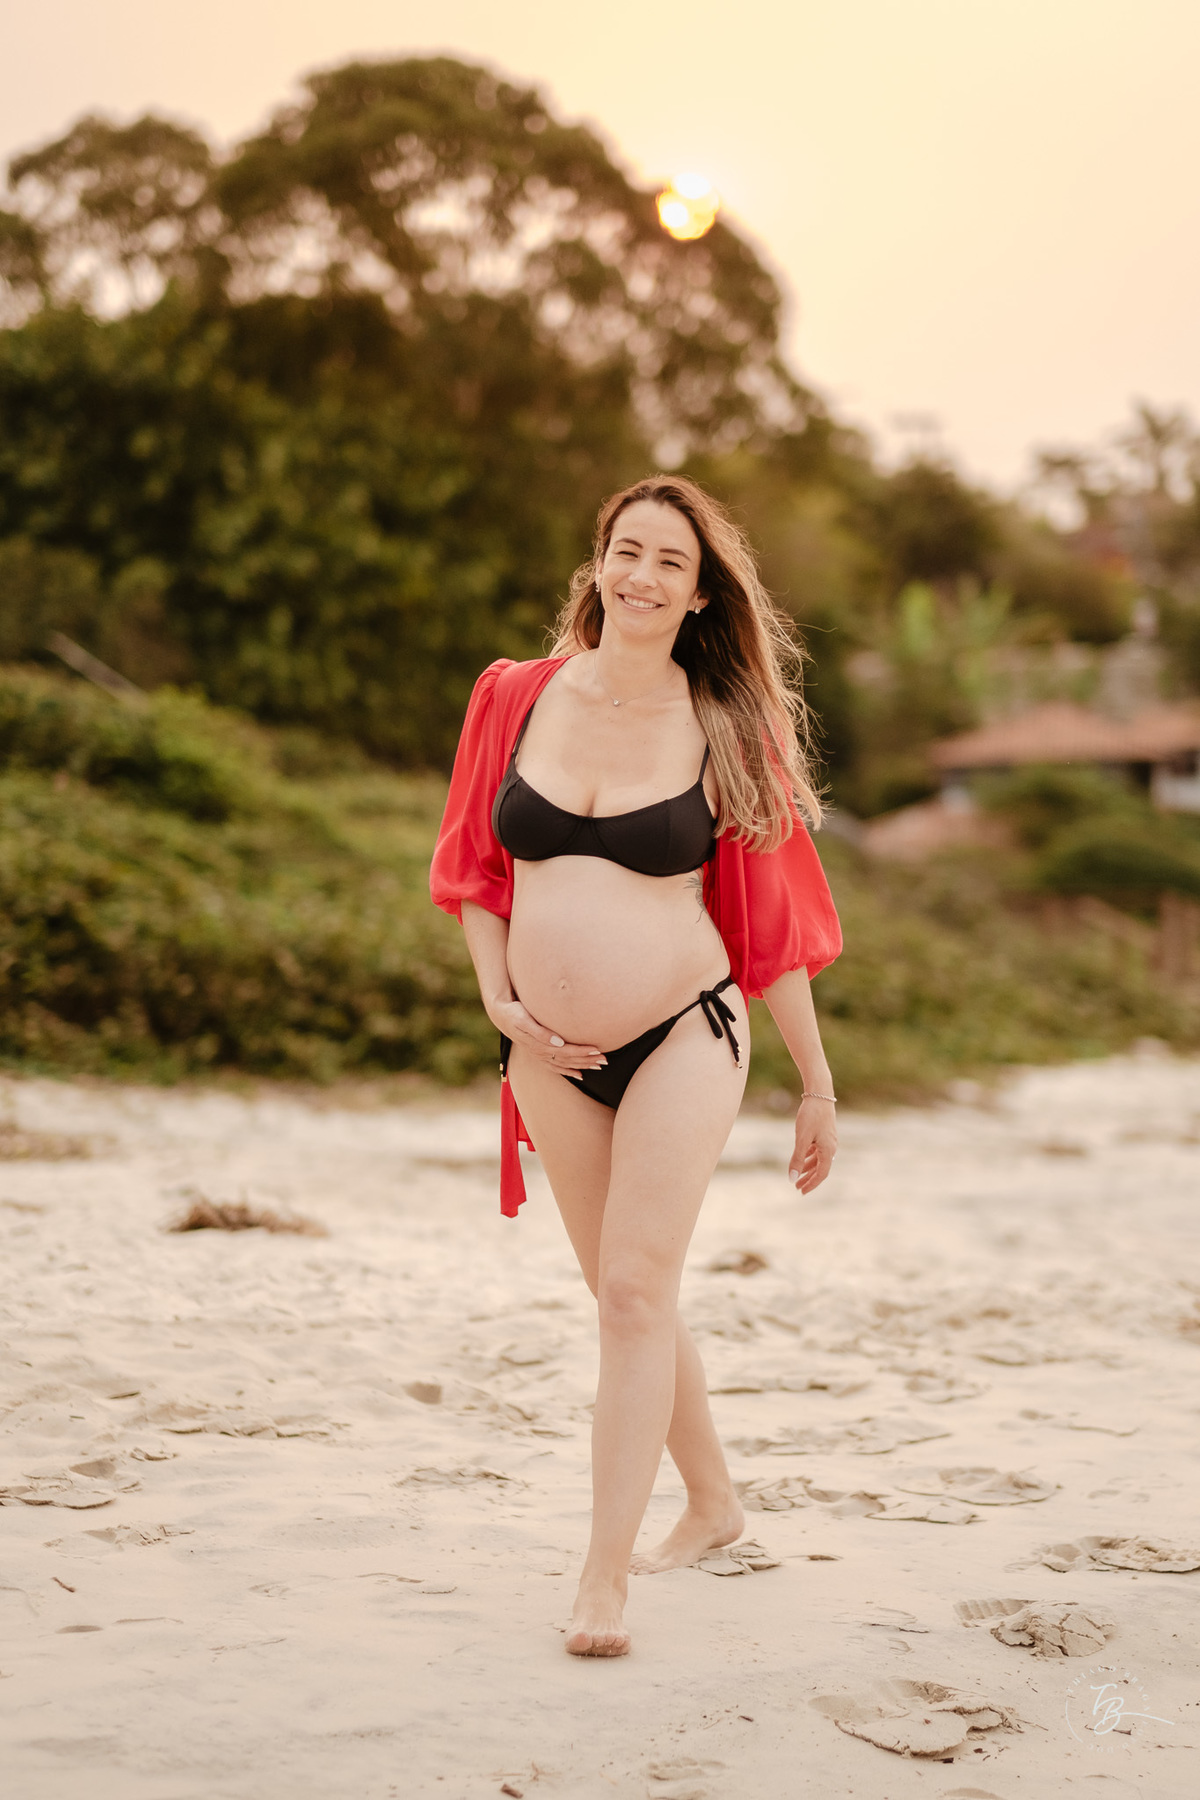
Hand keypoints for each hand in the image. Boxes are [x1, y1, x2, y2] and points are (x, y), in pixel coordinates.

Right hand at [489, 998, 606, 1074]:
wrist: (501, 1015)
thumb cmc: (515, 1013)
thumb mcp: (524, 1020)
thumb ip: (540, 1032)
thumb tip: (558, 1042)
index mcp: (540, 1045)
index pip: (566, 1051)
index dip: (582, 1052)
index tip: (597, 1050)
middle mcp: (541, 1053)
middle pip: (569, 1059)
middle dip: (587, 1060)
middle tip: (605, 1060)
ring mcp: (540, 1055)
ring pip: (565, 1064)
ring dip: (582, 1065)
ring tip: (599, 1065)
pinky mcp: (539, 1054)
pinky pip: (556, 1067)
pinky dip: (569, 1071)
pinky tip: (580, 1074)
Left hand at [788, 1098, 836, 1193]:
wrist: (819, 1094)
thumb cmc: (810, 1116)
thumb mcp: (802, 1139)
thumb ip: (797, 1159)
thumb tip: (792, 1178)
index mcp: (828, 1150)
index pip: (821, 1174)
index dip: (812, 1184)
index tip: (801, 1192)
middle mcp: (831, 1147)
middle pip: (820, 1168)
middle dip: (809, 1178)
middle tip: (797, 1188)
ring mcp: (829, 1140)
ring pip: (818, 1159)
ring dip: (808, 1168)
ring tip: (797, 1176)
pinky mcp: (824, 1133)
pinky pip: (817, 1150)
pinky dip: (809, 1157)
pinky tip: (801, 1158)